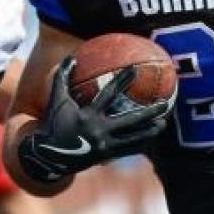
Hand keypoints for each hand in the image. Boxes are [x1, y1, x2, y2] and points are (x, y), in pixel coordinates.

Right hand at [18, 56, 169, 181]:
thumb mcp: (56, 100)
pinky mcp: (106, 156)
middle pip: (130, 120)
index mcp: (87, 116)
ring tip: (163, 123)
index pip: (109, 94)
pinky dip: (140, 142)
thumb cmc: (53, 122)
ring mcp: (104, 146)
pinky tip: (150, 136)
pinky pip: (128, 149)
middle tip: (164, 103)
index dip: (122, 80)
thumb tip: (72, 57)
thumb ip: (62, 77)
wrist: (49, 155)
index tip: (135, 69)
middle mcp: (99, 131)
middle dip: (149, 112)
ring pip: (133, 139)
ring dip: (150, 131)